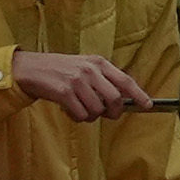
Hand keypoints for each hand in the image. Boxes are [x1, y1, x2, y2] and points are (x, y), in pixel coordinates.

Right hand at [7, 46, 158, 119]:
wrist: (31, 69)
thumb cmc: (59, 70)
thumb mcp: (83, 67)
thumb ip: (102, 80)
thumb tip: (120, 101)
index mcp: (98, 63)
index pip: (125, 80)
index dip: (139, 94)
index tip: (148, 105)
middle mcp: (90, 70)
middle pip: (114, 99)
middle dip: (113, 112)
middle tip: (106, 114)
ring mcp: (77, 81)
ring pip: (97, 110)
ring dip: (91, 116)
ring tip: (80, 108)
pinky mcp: (64, 92)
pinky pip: (81, 114)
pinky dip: (78, 117)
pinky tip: (69, 110)